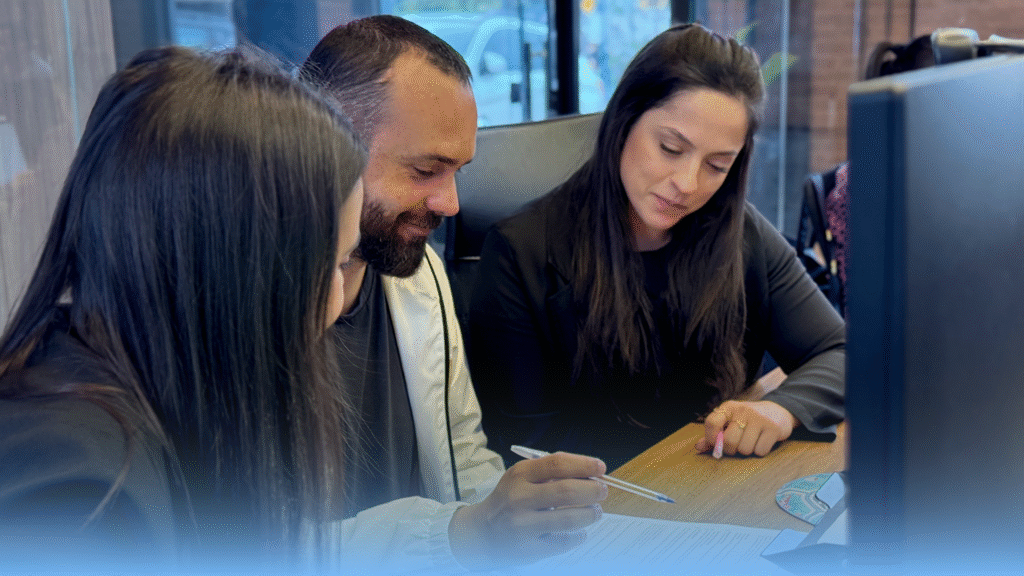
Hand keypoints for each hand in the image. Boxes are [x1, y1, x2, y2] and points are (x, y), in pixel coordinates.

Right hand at [448, 452, 607, 569]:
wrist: (481, 532)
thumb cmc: (509, 500)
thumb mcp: (521, 478)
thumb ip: (550, 473)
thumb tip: (590, 474)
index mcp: (519, 475)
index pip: (557, 464)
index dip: (584, 464)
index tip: (600, 467)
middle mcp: (518, 498)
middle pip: (566, 491)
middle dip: (592, 490)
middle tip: (602, 491)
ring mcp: (522, 525)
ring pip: (568, 519)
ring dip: (590, 514)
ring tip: (595, 511)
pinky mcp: (527, 548)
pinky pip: (562, 542)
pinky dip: (578, 536)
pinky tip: (580, 532)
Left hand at [694, 400, 798, 456]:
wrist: (778, 412)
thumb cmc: (748, 421)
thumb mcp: (731, 422)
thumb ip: (714, 435)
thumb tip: (698, 447)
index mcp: (729, 407)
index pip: (712, 423)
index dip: (711, 438)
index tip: (716, 443)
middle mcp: (743, 410)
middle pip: (728, 441)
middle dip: (731, 450)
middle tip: (738, 445)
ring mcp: (759, 418)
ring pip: (745, 449)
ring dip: (747, 451)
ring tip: (752, 441)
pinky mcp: (773, 428)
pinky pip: (760, 451)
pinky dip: (760, 451)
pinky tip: (763, 442)